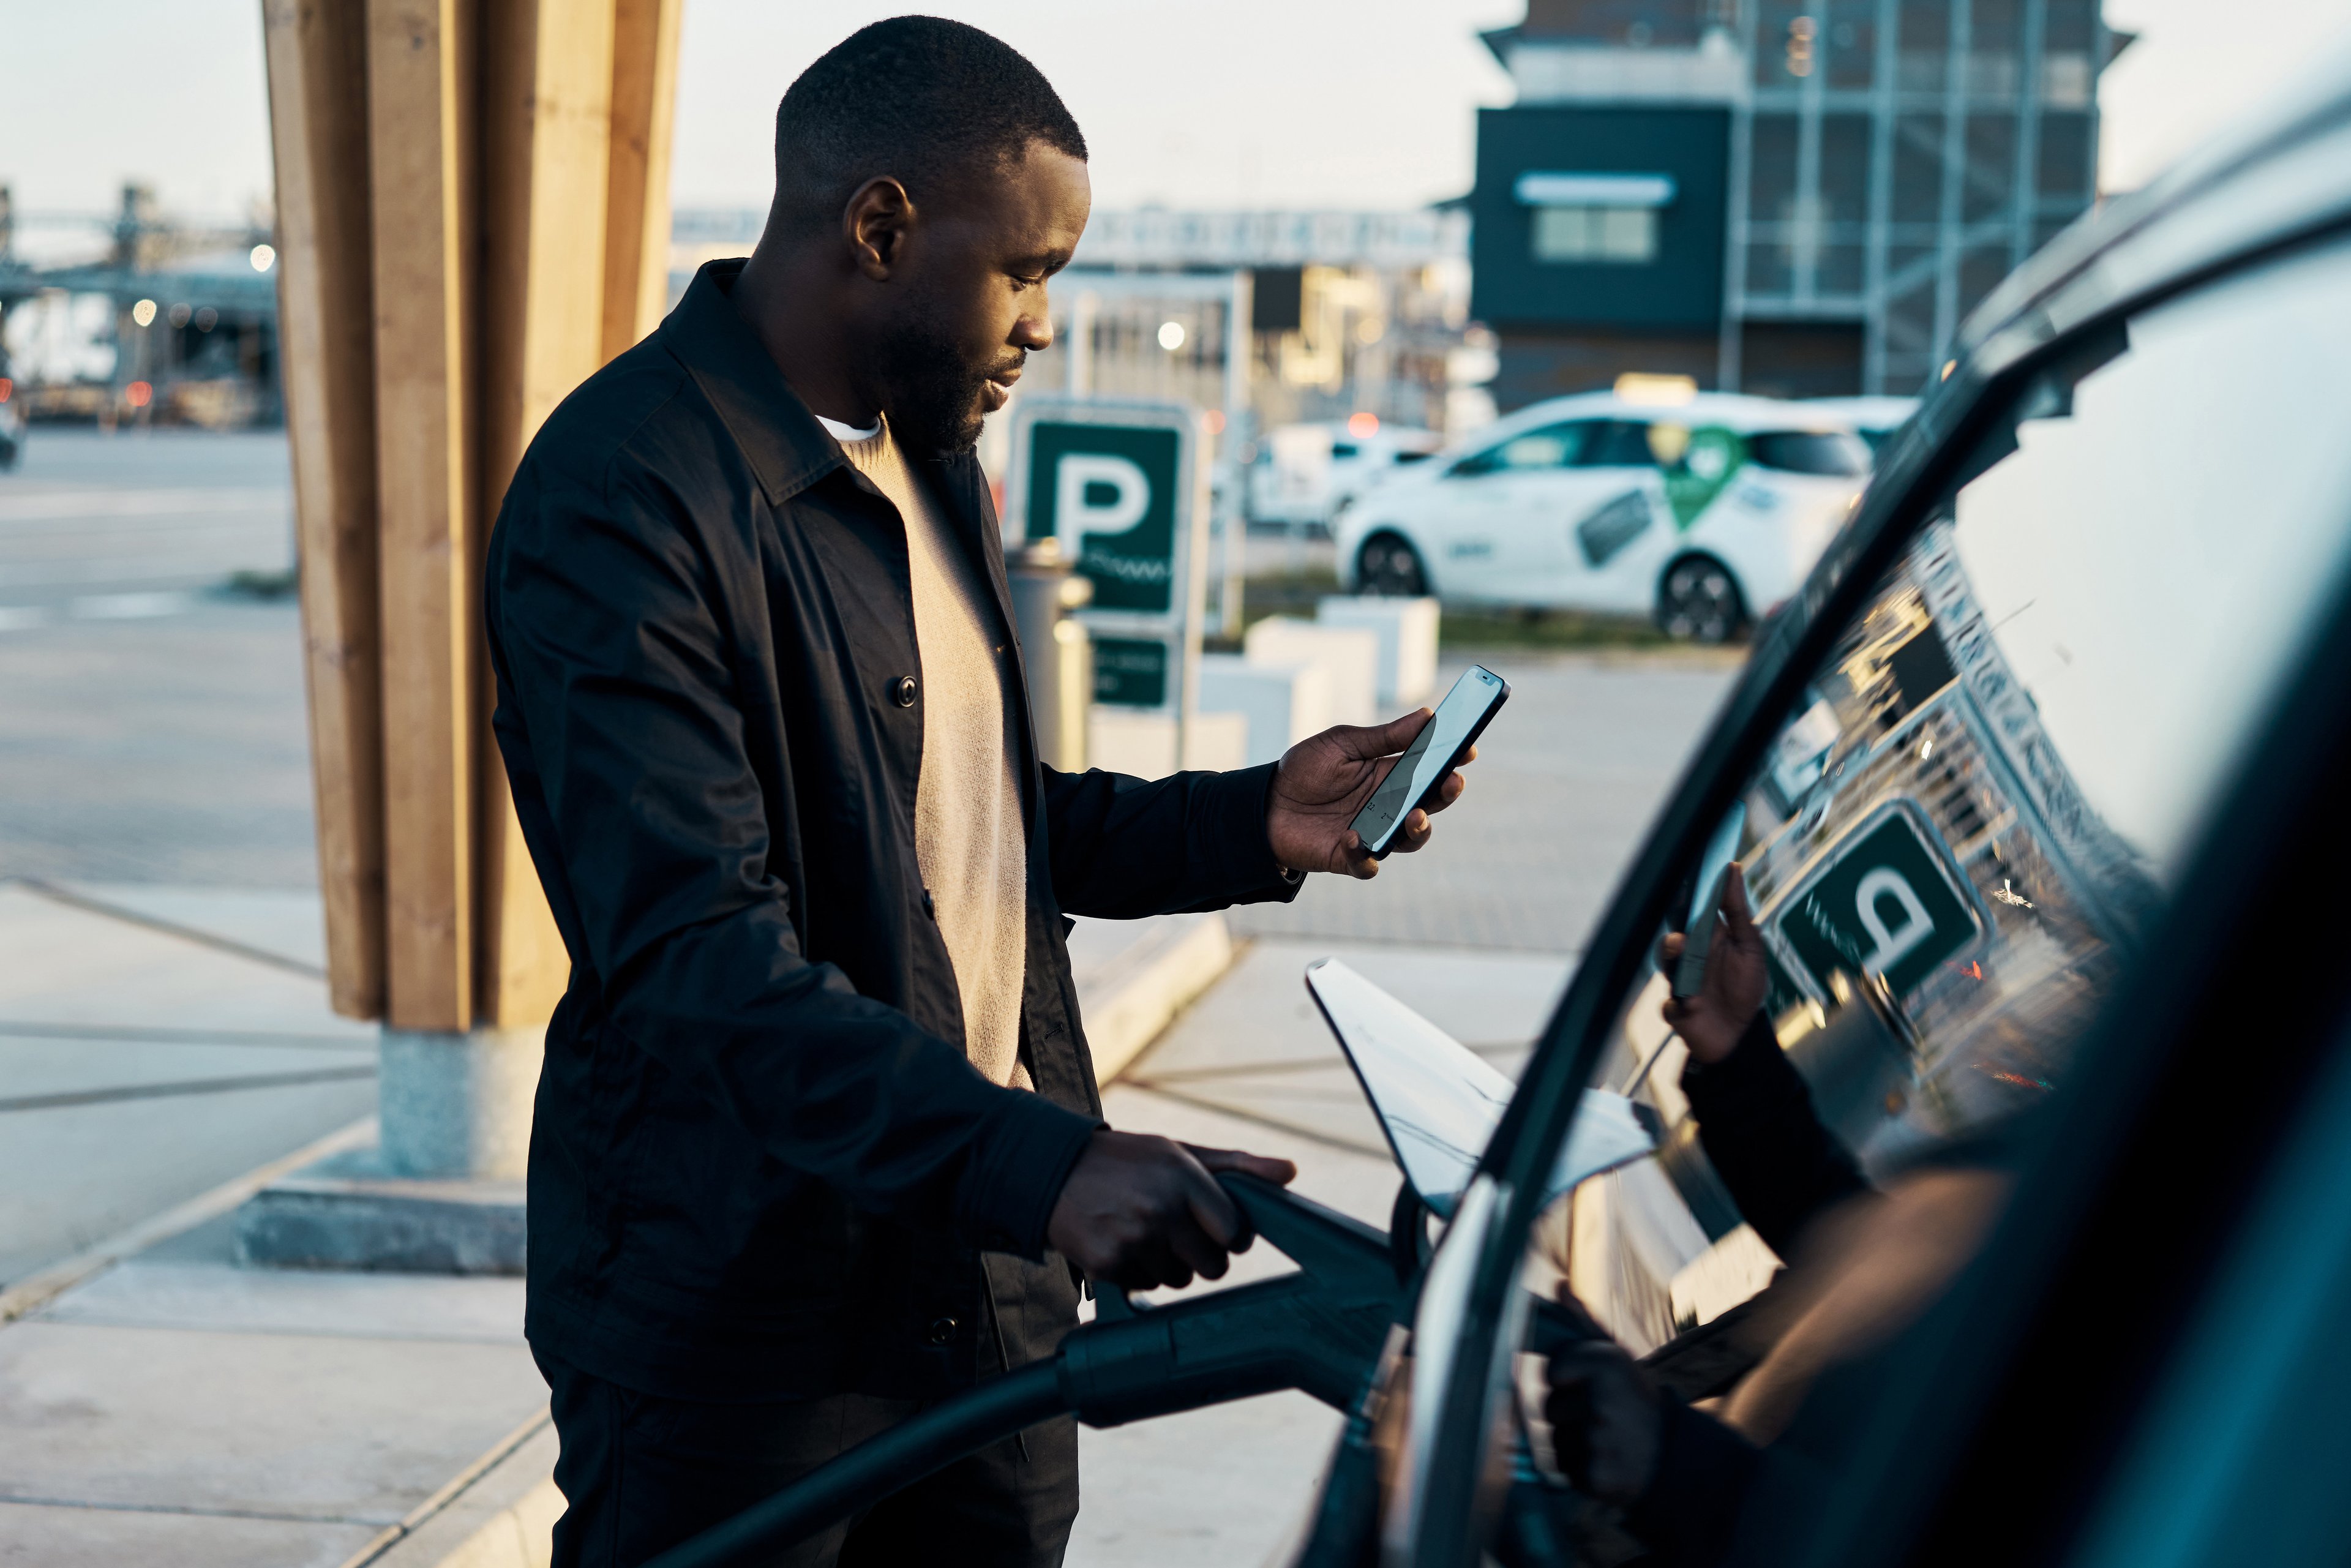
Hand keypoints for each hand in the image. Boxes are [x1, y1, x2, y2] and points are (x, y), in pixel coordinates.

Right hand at [1045, 1130, 1297, 1290]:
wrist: (1053, 1170)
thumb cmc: (1129, 1162)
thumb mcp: (1179, 1153)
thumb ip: (1237, 1166)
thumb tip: (1291, 1172)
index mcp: (1184, 1177)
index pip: (1235, 1233)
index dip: (1229, 1234)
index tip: (1213, 1226)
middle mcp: (1161, 1209)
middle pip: (1213, 1266)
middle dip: (1201, 1255)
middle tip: (1175, 1230)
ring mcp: (1133, 1239)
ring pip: (1180, 1280)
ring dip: (1168, 1264)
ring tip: (1142, 1230)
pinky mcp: (1108, 1264)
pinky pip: (1147, 1286)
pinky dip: (1138, 1271)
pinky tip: (1120, 1240)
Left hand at [1266, 710, 1472, 879]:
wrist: (1263, 805)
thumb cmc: (1305, 770)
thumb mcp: (1343, 744)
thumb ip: (1384, 737)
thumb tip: (1428, 716)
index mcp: (1390, 774)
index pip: (1431, 768)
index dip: (1452, 760)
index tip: (1468, 749)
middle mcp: (1389, 805)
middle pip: (1430, 803)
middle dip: (1446, 793)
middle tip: (1453, 781)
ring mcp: (1373, 832)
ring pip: (1410, 839)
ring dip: (1419, 829)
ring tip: (1415, 816)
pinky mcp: (1350, 857)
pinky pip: (1367, 864)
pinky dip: (1364, 855)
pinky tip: (1352, 837)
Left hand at [1545, 1332, 1664, 1505]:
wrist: (1676, 1454)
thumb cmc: (1635, 1399)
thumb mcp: (1617, 1356)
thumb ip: (1583, 1322)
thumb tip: (1557, 1285)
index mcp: (1606, 1363)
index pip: (1552, 1371)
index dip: (1566, 1380)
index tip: (1590, 1385)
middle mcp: (1602, 1400)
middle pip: (1549, 1407)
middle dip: (1569, 1413)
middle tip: (1603, 1415)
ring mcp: (1599, 1440)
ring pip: (1554, 1439)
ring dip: (1573, 1442)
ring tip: (1605, 1439)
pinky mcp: (1597, 1476)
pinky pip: (1564, 1468)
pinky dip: (1579, 1469)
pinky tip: (1606, 1461)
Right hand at [1658, 864, 1768, 1063]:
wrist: (1740, 1035)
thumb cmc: (1746, 988)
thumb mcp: (1750, 946)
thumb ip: (1738, 910)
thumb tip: (1732, 870)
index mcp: (1709, 935)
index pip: (1692, 907)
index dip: (1688, 894)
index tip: (1688, 881)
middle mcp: (1691, 954)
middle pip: (1673, 932)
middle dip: (1677, 933)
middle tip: (1684, 936)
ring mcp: (1680, 979)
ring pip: (1667, 963)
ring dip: (1675, 964)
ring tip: (1688, 968)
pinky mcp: (1675, 1005)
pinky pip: (1670, 1002)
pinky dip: (1681, 1005)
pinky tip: (1694, 1007)